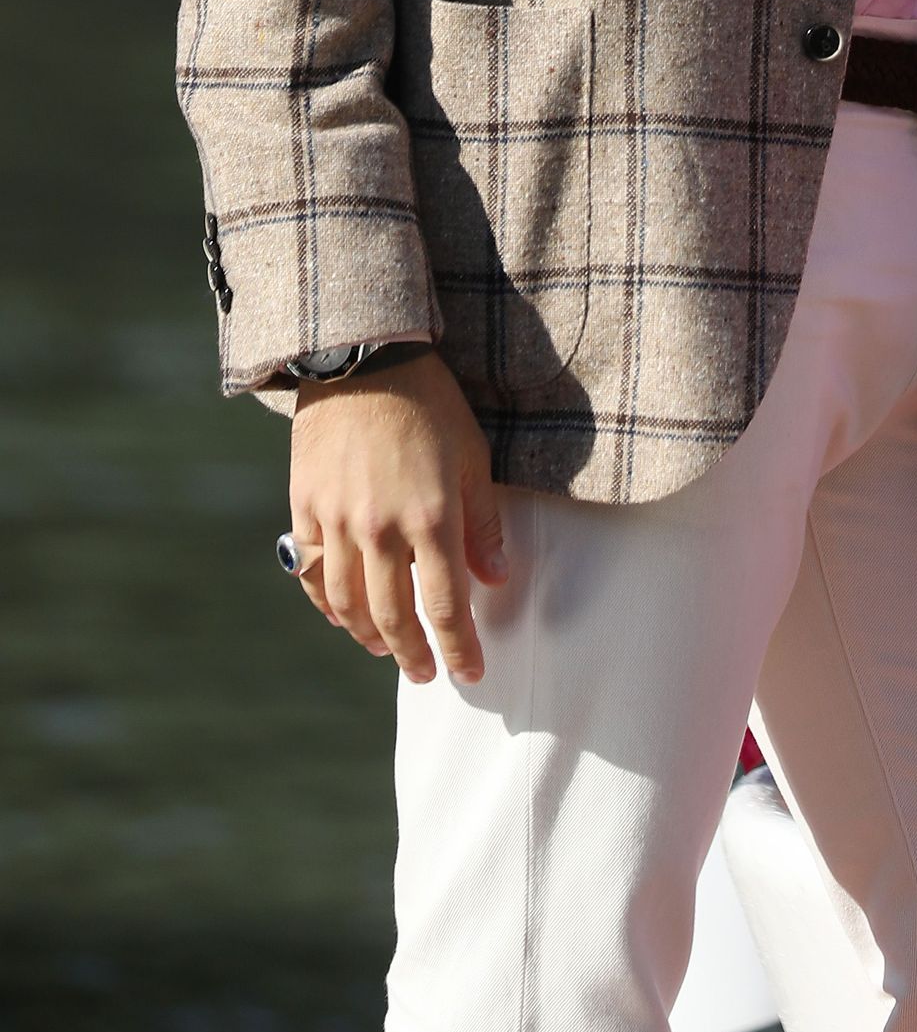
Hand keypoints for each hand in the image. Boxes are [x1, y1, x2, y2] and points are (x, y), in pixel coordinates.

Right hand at [287, 350, 507, 685]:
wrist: (363, 357)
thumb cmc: (430, 403)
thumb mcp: (472, 454)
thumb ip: (482, 522)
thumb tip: (497, 578)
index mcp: (431, 517)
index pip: (447, 606)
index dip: (460, 648)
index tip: (471, 674)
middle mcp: (380, 529)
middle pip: (393, 617)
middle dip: (414, 654)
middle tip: (425, 673)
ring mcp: (336, 520)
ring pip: (347, 603)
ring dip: (368, 636)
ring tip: (386, 649)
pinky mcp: (304, 507)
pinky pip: (310, 573)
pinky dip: (325, 603)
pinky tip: (340, 616)